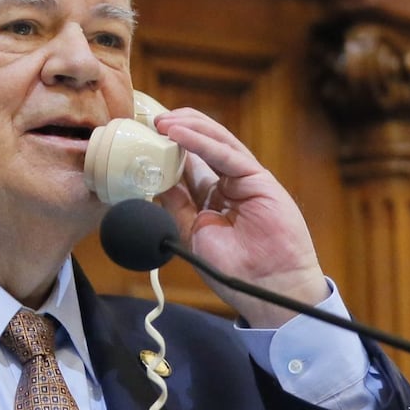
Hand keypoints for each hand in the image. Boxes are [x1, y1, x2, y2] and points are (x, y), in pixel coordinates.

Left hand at [151, 107, 327, 326]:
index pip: (187, 165)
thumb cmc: (234, 271)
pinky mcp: (258, 179)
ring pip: (214, 142)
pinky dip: (202, 142)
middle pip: (200, 146)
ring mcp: (244, 180)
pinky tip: (179, 134)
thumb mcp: (192, 234)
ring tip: (160, 122)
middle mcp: (228, 184)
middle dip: (174, 131)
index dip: (165, 151)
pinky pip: (226, 154)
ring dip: (186, 128)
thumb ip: (176, 206)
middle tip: (148, 123)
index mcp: (212, 199)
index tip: (141, 140)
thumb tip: (153, 182)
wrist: (267, 288)